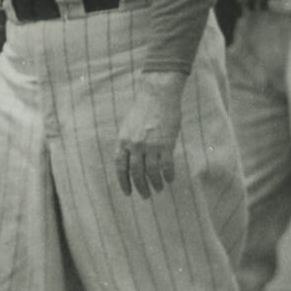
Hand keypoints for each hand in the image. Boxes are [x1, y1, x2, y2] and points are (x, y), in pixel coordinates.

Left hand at [114, 70, 184, 198]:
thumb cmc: (144, 109)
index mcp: (123, 140)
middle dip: (140, 187)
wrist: (158, 95)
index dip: (124, 182)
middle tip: (145, 195)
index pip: (120, 167)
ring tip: (158, 189)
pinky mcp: (166, 144)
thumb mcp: (128, 126)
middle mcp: (134, 145)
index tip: (128, 192)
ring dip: (155, 184)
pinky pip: (166, 166)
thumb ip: (128, 143)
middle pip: (136, 173)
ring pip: (151, 173)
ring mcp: (150, 145)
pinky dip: (168, 175)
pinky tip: (170, 179)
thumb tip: (130, 162)